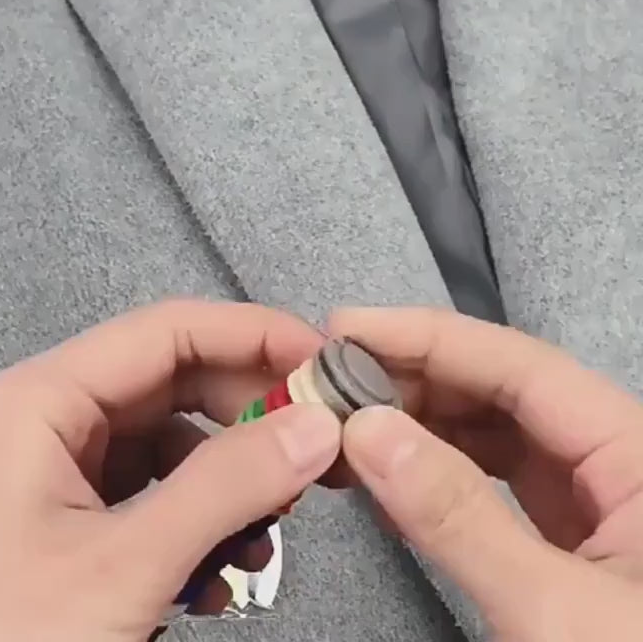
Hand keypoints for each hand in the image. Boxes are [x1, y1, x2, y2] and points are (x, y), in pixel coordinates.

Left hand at [0, 300, 340, 641]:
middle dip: (251, 415)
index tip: (321, 361)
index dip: (252, 334)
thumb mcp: (122, 567)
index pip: (168, 331)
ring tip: (273, 523)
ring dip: (233, 479)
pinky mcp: (73, 520)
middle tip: (316, 446)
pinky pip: (158, 494)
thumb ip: (226, 488)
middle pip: (176, 383)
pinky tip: (223, 571)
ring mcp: (60, 472)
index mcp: (41, 402)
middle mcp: (50, 421)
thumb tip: (315, 428)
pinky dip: (203, 522)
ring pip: (174, 443)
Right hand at [332, 307, 642, 640]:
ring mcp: (588, 498)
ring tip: (342, 422)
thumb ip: (458, 518)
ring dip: (414, 422)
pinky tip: (383, 473)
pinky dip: (431, 471)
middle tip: (328, 383)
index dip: (426, 337)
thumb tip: (365, 430)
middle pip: (499, 389)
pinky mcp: (564, 535)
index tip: (344, 328)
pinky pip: (488, 481)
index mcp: (637, 452)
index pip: (518, 364)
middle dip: (411, 379)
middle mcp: (614, 457)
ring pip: (489, 432)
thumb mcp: (558, 614)